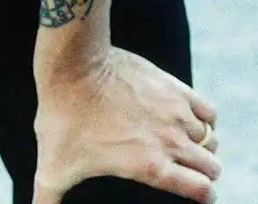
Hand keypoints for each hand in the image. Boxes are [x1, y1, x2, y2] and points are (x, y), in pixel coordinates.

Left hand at [32, 48, 221, 203]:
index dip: (204, 197)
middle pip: (211, 166)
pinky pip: (208, 110)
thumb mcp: (52, 168)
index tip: (199, 196)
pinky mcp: (173, 86)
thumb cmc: (63, 118)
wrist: (74, 66)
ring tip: (189, 149)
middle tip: (192, 175)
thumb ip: (46, 199)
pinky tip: (192, 122)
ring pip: (211, 139)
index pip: (202, 191)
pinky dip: (206, 120)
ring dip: (204, 148)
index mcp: (150, 167)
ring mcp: (176, 112)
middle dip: (206, 175)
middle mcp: (171, 141)